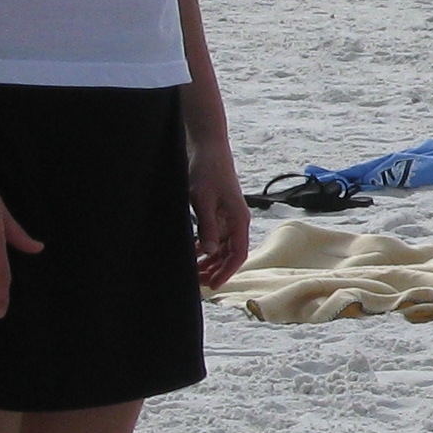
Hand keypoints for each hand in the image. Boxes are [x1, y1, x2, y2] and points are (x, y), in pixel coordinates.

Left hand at [190, 141, 250, 289]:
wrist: (208, 147)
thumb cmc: (207, 170)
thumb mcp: (203, 200)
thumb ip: (208, 227)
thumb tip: (210, 252)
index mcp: (239, 219)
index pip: (238, 254)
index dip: (226, 272)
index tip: (213, 285)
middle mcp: (237, 221)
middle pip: (230, 254)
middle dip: (216, 270)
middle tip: (198, 283)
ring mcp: (228, 217)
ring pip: (222, 247)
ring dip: (210, 260)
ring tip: (194, 271)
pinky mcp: (219, 212)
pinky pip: (215, 236)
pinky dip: (205, 246)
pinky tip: (193, 252)